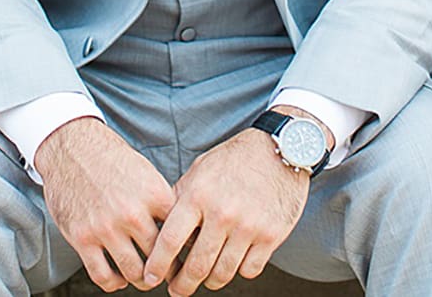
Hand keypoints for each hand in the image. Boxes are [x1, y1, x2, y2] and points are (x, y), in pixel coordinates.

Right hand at [36, 118, 176, 291]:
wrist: (72, 147)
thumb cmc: (110, 159)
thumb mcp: (146, 173)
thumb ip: (161, 201)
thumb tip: (181, 228)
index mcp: (153, 194)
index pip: (179, 234)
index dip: (185, 249)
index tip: (186, 257)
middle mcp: (132, 212)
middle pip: (159, 258)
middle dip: (166, 271)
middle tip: (167, 274)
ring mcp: (106, 227)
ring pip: (133, 272)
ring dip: (141, 280)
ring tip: (144, 278)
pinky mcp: (82, 237)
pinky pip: (102, 275)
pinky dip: (113, 283)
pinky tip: (117, 277)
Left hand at [143, 111, 317, 294]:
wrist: (280, 149)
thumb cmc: (234, 160)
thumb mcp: (200, 170)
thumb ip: (180, 198)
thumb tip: (159, 227)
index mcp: (198, 195)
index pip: (170, 240)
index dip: (158, 265)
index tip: (151, 277)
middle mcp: (222, 213)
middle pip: (196, 265)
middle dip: (183, 285)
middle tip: (177, 291)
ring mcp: (249, 226)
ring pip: (223, 273)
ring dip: (210, 281)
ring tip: (205, 279)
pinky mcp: (271, 236)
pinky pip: (250, 270)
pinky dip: (240, 271)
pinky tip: (234, 263)